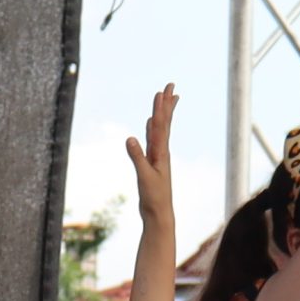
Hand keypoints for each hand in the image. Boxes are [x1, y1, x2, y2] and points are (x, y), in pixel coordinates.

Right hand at [126, 84, 176, 221]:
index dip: (161, 107)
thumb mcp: (144, 177)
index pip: (160, 125)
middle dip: (166, 104)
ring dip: (161, 114)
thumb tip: (129, 138)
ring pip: (160, 130)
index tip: (164, 91)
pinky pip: (152, 140)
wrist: (158, 215)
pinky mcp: (152, 164)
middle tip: (170, 85)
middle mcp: (161, 152)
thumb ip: (137, 157)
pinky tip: (150, 123)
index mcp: (161, 153)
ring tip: (164, 99)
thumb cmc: (154, 199)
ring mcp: (157, 157)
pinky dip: (151, 129)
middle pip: (164, 123)